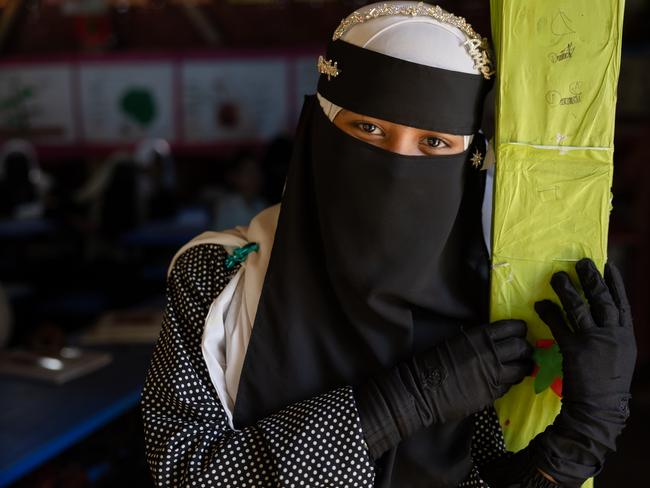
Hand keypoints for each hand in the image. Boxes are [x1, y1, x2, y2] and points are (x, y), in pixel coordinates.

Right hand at [354, 320, 531, 459]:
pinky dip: (508, 383)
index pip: (511, 328)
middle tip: (523, 351)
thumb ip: (477, 340)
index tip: (521, 331)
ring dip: (522, 367)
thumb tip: (495, 340)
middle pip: (522, 347)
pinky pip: (508, 386)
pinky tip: (502, 381)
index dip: (520, 329)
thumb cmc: (433, 361)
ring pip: (521, 369)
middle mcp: (489, 354)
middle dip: (526, 348)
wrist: (422, 389)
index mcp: (478, 336)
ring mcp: (493, 375)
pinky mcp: (492, 394)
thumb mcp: (456, 341)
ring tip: (518, 368)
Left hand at [534, 258, 635, 413]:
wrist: (599, 408)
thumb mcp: (620, 356)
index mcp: (626, 337)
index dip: (616, 283)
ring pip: (579, 308)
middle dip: (591, 279)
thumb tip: (604, 316)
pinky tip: (541, 303)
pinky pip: (559, 324)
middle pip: (601, 300)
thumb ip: (614, 335)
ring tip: (557, 276)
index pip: (622, 304)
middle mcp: (613, 335)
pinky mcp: (574, 349)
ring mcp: (594, 341)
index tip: (609, 265)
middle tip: (582, 262)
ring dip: (567, 290)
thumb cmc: (608, 383)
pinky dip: (549, 311)